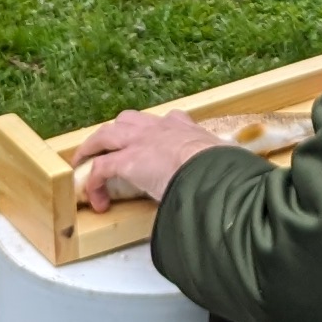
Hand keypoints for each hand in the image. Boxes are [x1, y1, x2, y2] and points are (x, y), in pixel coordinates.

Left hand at [71, 108, 229, 209]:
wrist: (209, 167)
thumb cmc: (221, 166)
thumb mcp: (223, 160)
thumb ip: (221, 166)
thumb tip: (235, 180)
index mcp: (183, 128)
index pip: (168, 121)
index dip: (156, 131)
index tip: (157, 141)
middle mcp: (158, 128)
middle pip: (128, 121)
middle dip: (116, 132)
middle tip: (109, 146)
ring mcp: (139, 142)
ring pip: (105, 135)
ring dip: (93, 148)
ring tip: (85, 161)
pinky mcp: (126, 161)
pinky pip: (100, 169)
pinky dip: (95, 183)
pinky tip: (98, 201)